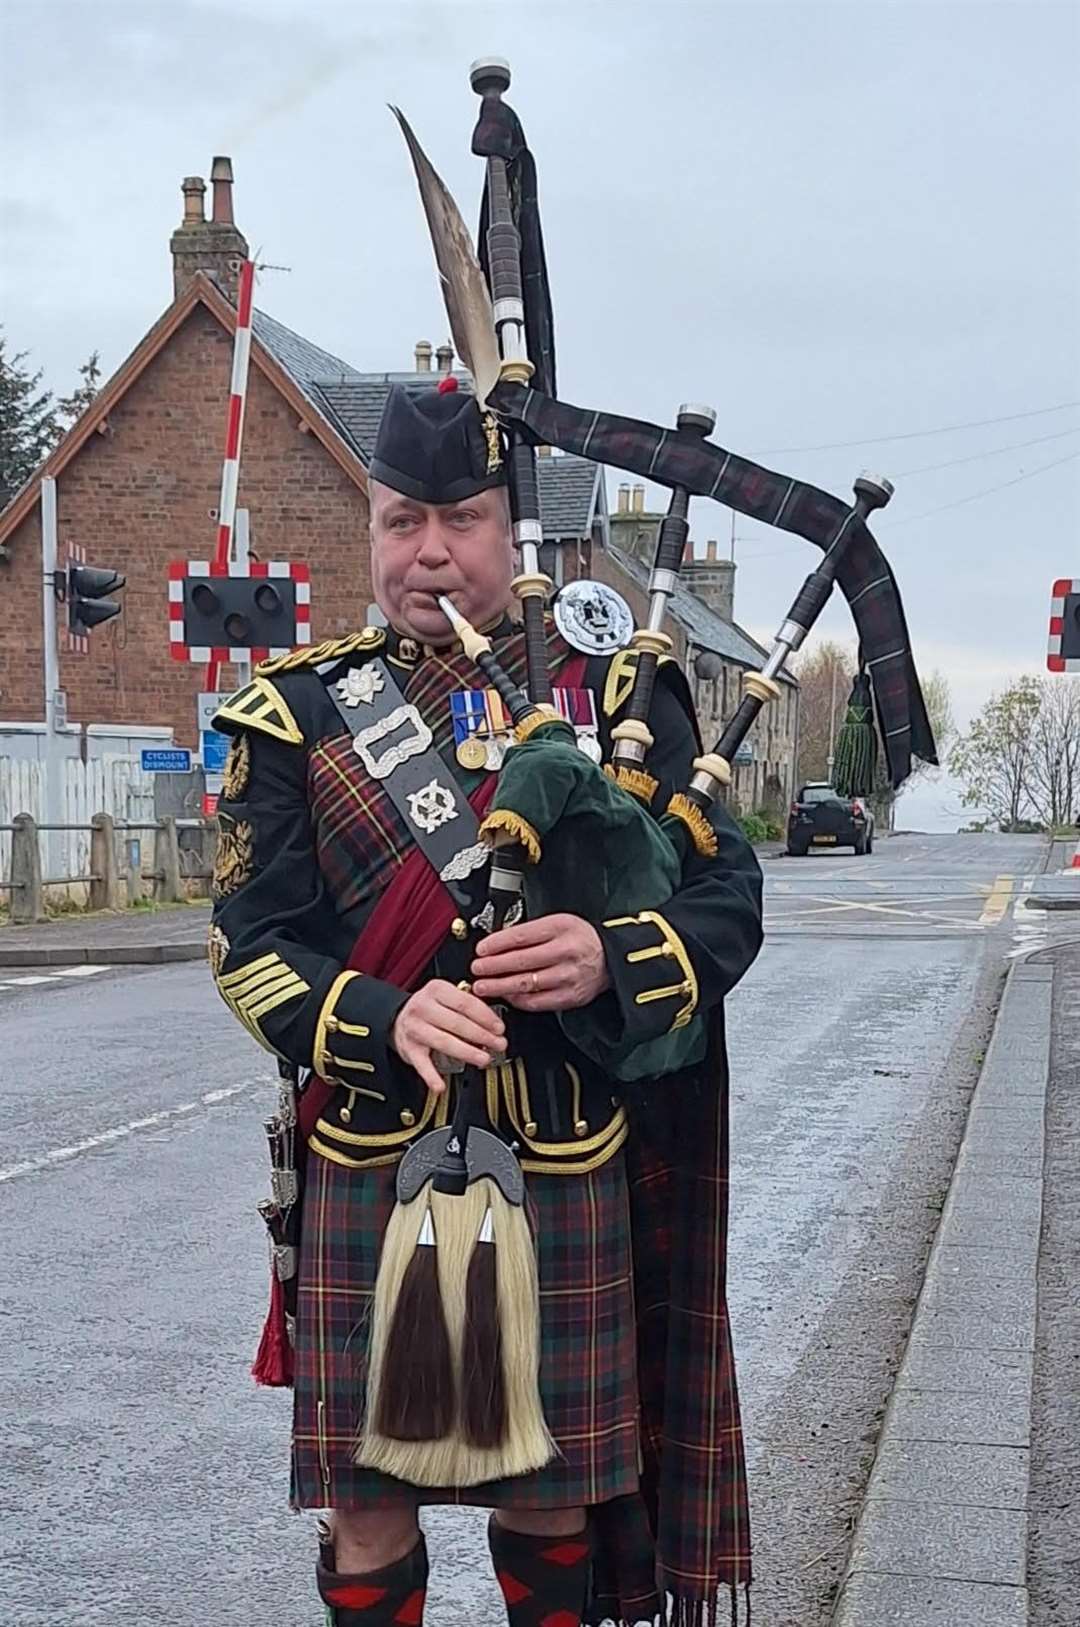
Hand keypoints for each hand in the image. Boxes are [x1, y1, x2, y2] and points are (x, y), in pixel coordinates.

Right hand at [390, 979, 505, 1095]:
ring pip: (444, 1042)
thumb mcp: (446, 996)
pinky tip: (440, 1085)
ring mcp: (415, 1028)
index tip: (499, 1028)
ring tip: (484, 1059)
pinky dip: (431, 1076)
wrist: (397, 1018)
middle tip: (498, 1044)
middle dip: (482, 1036)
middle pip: (457, 1023)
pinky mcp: (409, 1049)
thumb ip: (468, 1004)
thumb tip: (494, 1023)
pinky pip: (421, 1064)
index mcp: (436, 990)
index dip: (486, 1017)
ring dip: (467, 1052)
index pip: (465, 1003)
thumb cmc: (430, 1008)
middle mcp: (423, 1007)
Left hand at [471, 914, 609, 1012]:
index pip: (523, 936)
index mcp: (561, 929)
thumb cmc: (581, 939)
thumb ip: (530, 932)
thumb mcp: (558, 923)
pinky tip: (506, 996)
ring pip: (528, 983)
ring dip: (501, 986)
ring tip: (484, 986)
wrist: (611, 958)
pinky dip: (518, 1000)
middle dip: (494, 966)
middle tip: (477, 969)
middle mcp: (566, 952)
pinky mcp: (570, 996)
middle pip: (523, 961)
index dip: (498, 944)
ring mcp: (568, 976)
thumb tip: (497, 942)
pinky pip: (538, 1001)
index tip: (481, 949)